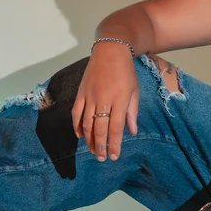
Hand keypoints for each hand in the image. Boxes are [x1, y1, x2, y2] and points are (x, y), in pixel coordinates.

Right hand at [71, 42, 138, 161]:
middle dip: (100, 146)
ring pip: (87, 123)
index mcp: (119, 100)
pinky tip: (80, 135)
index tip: (114, 156)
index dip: (114, 144)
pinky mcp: (81, 92)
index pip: (116, 128)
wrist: (110, 51)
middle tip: (102, 158)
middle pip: (100, 128)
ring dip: (89, 139)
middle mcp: (103, 100)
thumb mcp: (134, 91)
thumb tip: (131, 131)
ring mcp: (90, 96)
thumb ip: (131, 112)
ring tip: (92, 151)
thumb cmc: (126, 72)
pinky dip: (77, 125)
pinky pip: (76, 112)